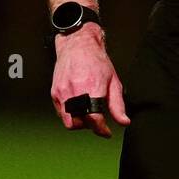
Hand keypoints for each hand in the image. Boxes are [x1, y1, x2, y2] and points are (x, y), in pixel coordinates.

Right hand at [49, 21, 129, 136]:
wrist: (78, 45)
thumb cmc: (96, 60)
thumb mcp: (113, 81)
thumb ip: (117, 104)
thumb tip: (123, 121)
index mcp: (92, 88)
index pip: (94, 119)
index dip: (101, 130)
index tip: (106, 132)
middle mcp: (75, 91)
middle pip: (79, 123)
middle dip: (90, 126)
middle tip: (97, 121)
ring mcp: (62, 93)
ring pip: (68, 121)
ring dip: (79, 122)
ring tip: (87, 113)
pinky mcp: (55, 93)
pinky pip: (61, 112)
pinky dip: (70, 114)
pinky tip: (78, 106)